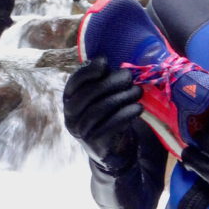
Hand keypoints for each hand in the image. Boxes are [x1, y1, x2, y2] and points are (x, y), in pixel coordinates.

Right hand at [63, 56, 142, 171]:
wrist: (110, 146)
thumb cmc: (107, 114)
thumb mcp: (102, 97)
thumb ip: (104, 81)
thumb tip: (118, 68)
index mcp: (70, 100)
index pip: (74, 83)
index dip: (88, 71)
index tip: (105, 62)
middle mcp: (71, 115)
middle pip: (87, 95)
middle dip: (110, 83)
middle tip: (128, 77)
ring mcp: (81, 130)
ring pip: (98, 110)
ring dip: (120, 98)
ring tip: (137, 92)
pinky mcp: (95, 143)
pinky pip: (109, 126)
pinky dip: (125, 115)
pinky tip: (138, 108)